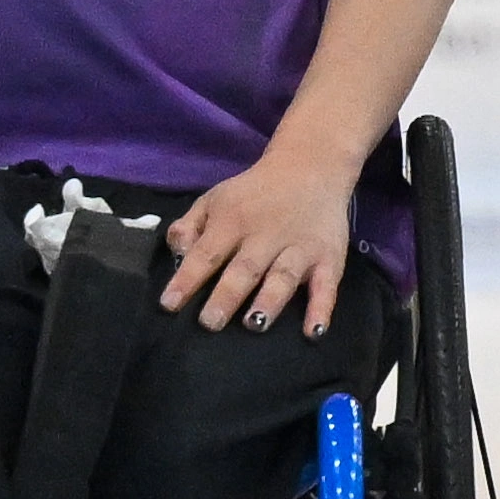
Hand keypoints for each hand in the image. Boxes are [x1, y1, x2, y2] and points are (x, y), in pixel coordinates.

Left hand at [165, 139, 362, 332]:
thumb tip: (177, 253)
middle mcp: (266, 235)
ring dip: (270, 301)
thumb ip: (190, 226)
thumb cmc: (254, 193)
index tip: (170, 304)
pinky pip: (327, 285)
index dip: (187, 279)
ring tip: (254, 324)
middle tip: (210, 322)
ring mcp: (300, 247)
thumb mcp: (215, 199)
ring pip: (283, 276)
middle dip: (227, 296)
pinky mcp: (329, 257)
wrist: (311, 167)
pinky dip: (322, 308)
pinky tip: (314, 331)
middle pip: (245, 268)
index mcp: (233, 220)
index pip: (206, 253)